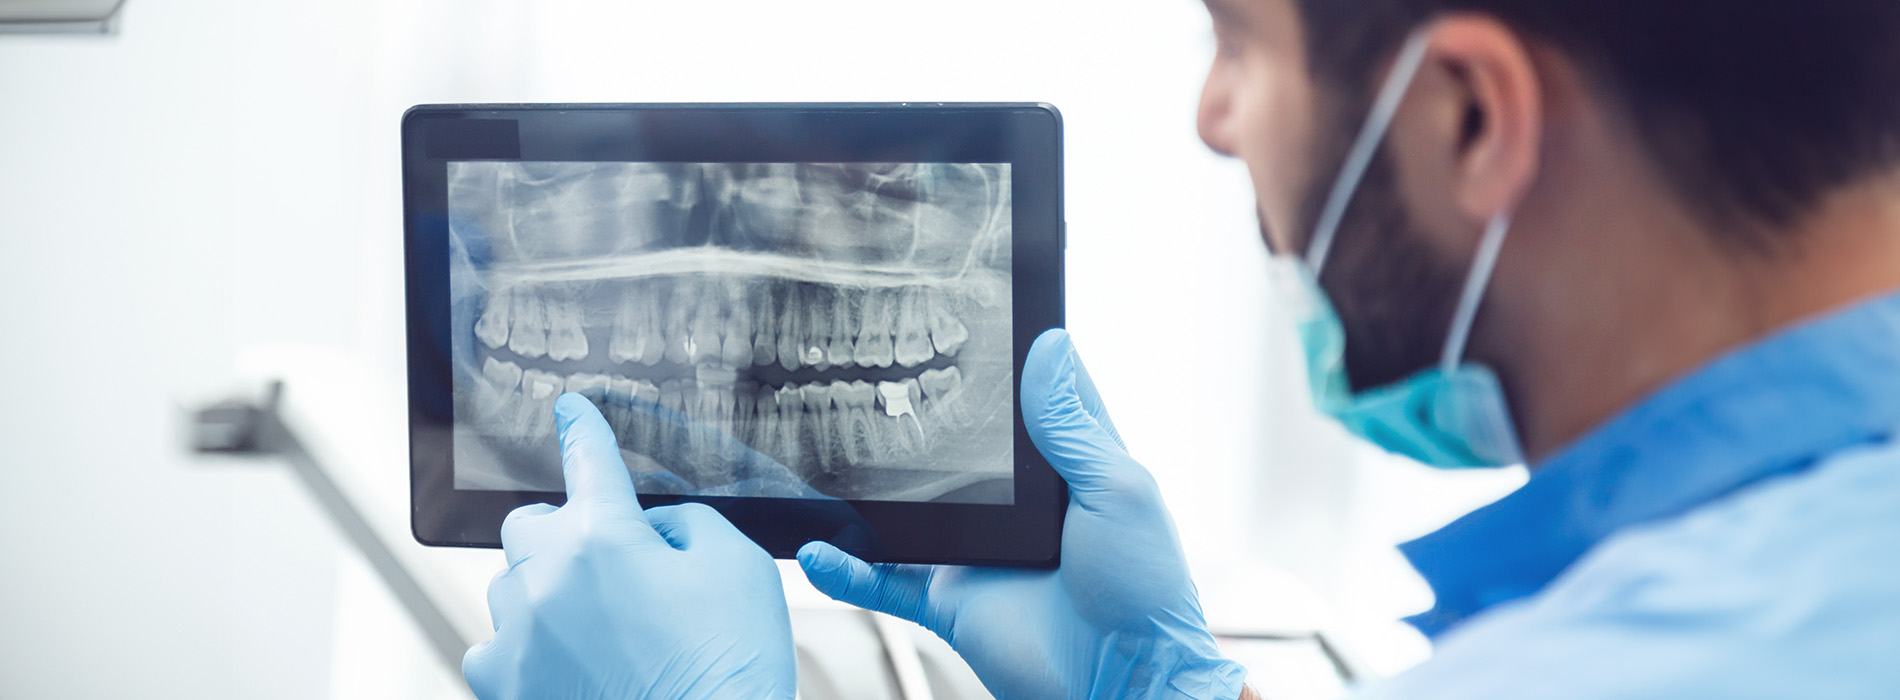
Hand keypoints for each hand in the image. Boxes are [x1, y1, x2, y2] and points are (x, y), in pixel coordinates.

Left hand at [462, 394, 796, 699]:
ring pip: (512, 587)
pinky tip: (569, 664)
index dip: (583, 429)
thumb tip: (650, 529)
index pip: (589, 460)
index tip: (571, 411)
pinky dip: (526, 647)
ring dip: (548, 592)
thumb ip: (687, 524)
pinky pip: (495, 646)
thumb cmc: (728, 667)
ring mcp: (517, 637)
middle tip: (613, 566)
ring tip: (603, 631)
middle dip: (565, 531)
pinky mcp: (503, 687)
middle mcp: (546, 580)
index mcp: (604, 537)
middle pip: (531, 525)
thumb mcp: (739, 568)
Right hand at [797, 329, 1246, 699]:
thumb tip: (1050, 345)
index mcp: (1065, 471)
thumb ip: (1073, 425)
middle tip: (869, 371)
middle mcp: (1016, 508)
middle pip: (956, 452)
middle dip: (914, 419)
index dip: (1003, 362)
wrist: (1122, 682)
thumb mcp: (1118, 490)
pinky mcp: (950, 601)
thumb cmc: (1144, 590)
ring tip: (820, 454)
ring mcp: (978, 553)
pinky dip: (849, 568)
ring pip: (907, 512)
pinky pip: (887, 581)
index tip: (965, 311)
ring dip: (865, 492)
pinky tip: (817, 549)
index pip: (1030, 402)